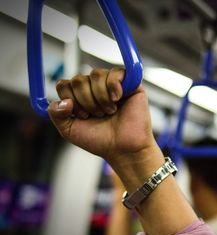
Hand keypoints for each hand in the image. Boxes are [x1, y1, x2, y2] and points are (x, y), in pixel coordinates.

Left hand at [48, 68, 161, 189]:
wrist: (123, 149)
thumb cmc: (100, 140)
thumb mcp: (69, 130)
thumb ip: (55, 113)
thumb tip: (63, 100)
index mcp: (80, 96)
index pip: (64, 84)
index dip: (70, 99)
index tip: (83, 116)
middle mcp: (95, 88)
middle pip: (78, 79)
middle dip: (85, 100)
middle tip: (98, 115)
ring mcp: (112, 84)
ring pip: (96, 74)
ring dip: (100, 97)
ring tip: (109, 111)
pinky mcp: (130, 83)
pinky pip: (116, 72)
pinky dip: (113, 86)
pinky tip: (117, 99)